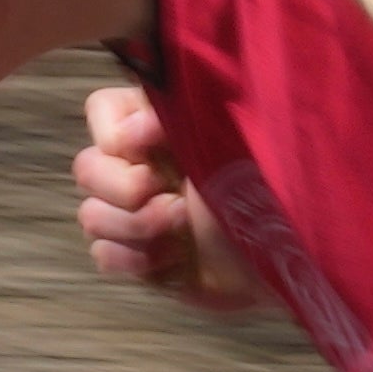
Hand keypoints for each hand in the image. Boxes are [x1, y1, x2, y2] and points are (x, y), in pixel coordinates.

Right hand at [74, 83, 258, 313]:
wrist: (286, 260)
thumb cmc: (267, 190)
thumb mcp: (228, 141)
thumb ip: (179, 116)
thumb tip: (132, 132)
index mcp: (160, 127)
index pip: (101, 110)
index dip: (116, 132)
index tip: (156, 144)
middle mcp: (141, 164)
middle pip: (86, 167)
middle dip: (127, 189)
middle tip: (176, 201)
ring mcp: (135, 213)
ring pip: (90, 215)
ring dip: (136, 227)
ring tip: (180, 232)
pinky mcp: (139, 256)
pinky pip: (101, 255)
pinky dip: (132, 260)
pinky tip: (170, 260)